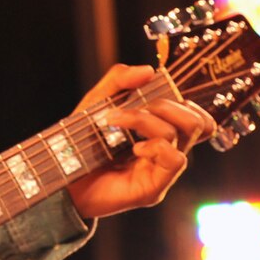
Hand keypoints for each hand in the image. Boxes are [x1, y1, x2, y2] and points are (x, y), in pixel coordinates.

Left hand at [65, 64, 215, 219]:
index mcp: (160, 132)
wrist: (60, 176)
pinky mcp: (154, 188)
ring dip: (149, 119)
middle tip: (133, 108)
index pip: (197, 117)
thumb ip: (119, 80)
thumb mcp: (97, 101)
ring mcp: (162, 171)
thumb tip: (149, 70)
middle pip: (198, 122)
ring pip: (184, 134)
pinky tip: (133, 148)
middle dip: (166, 105)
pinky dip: (156, 146)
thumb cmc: (80, 141)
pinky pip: (175, 159)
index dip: (184, 102)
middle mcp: (167, 151)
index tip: (151, 95)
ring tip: (117, 121)